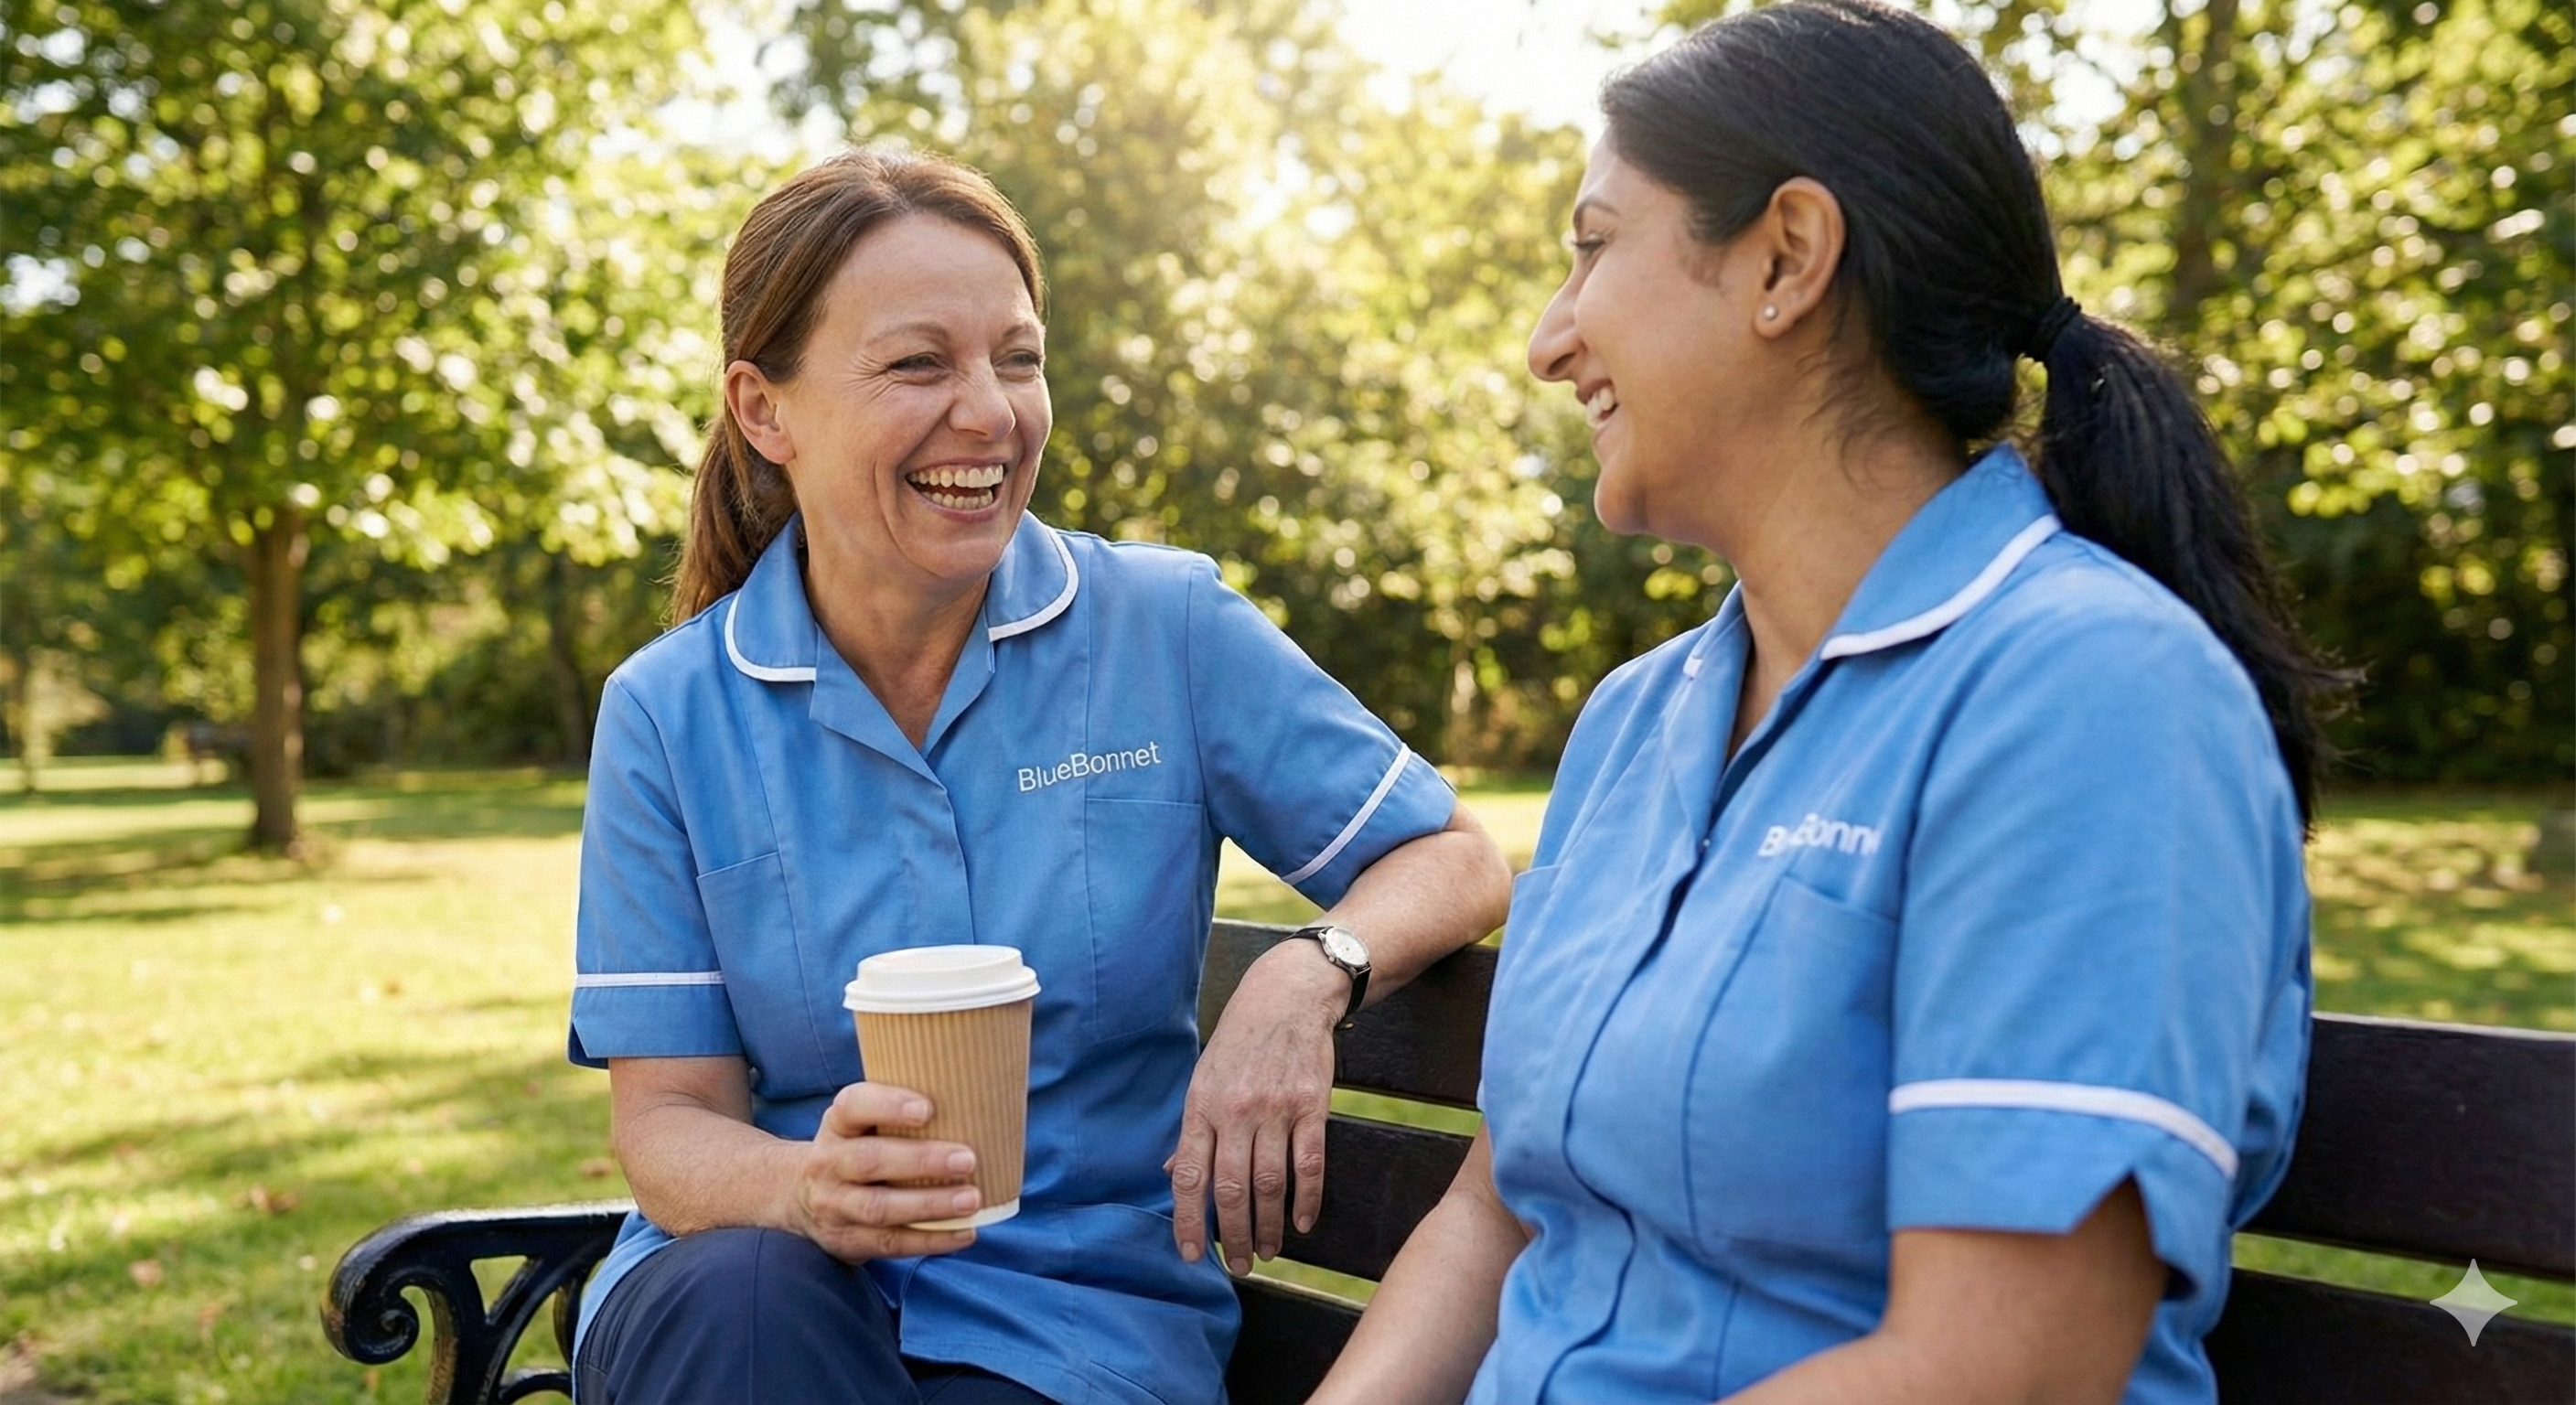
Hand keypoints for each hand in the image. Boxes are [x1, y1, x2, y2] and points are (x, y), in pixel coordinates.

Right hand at [791, 1081, 984, 1262]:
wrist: (800, 1196)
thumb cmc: (856, 1148)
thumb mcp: (861, 1123)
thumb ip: (900, 1114)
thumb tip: (975, 1102)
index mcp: (837, 1124)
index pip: (853, 1106)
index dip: (889, 1105)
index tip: (928, 1108)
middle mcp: (828, 1163)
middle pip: (870, 1160)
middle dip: (921, 1160)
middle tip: (968, 1159)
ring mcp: (834, 1206)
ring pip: (878, 1208)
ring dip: (929, 1205)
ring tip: (972, 1199)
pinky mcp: (847, 1241)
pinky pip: (890, 1243)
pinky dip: (931, 1240)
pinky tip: (965, 1232)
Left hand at [1169, 942, 1341, 1273]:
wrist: (1287, 998)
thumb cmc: (1239, 1042)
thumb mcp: (1203, 1078)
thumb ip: (1192, 1131)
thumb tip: (1173, 1175)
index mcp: (1201, 1106)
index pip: (1190, 1177)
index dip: (1189, 1221)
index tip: (1193, 1255)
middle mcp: (1236, 1111)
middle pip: (1231, 1189)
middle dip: (1234, 1235)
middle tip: (1239, 1265)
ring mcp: (1275, 1110)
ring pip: (1270, 1183)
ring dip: (1270, 1226)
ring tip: (1269, 1252)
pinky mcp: (1312, 1107)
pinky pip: (1309, 1164)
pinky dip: (1307, 1199)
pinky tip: (1303, 1223)